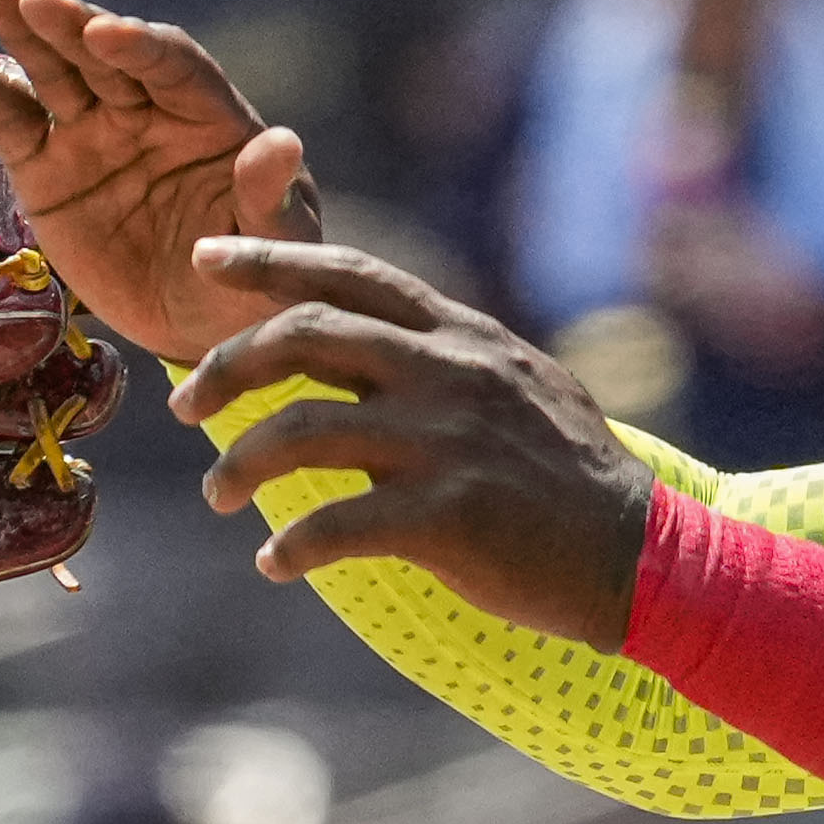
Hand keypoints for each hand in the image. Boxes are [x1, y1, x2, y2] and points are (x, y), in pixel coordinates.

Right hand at [0, 0, 317, 367]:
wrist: (196, 328)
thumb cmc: (249, 280)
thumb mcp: (274, 246)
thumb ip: (270, 197)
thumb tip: (282, 144)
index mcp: (208, 116)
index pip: (174, 67)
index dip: (142, 48)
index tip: (109, 35)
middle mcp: (146, 110)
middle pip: (105, 54)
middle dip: (72, 25)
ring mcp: (91, 133)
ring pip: (54, 71)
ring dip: (20, 30)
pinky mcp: (45, 167)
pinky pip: (11, 121)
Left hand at [177, 241, 660, 646]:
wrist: (640, 555)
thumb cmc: (569, 479)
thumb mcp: (518, 384)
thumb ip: (449, 357)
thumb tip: (382, 343)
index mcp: (460, 336)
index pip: (349, 275)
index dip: (269, 260)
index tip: (204, 257)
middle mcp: (449, 373)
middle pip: (304, 336)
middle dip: (225, 366)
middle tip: (183, 406)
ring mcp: (448, 441)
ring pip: (300, 432)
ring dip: (239, 464)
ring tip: (217, 494)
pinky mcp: (447, 514)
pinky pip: (335, 525)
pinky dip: (290, 548)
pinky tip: (275, 566)